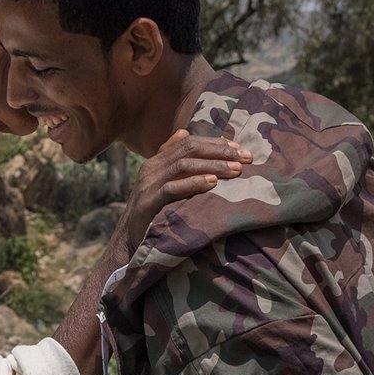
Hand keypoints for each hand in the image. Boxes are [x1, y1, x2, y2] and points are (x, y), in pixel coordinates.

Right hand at [119, 131, 249, 245]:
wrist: (128, 242)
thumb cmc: (153, 214)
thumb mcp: (163, 184)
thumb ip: (174, 161)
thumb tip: (184, 132)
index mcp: (157, 161)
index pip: (189, 142)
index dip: (215, 143)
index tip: (240, 149)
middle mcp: (152, 168)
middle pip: (188, 150)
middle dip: (219, 152)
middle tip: (245, 158)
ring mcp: (148, 185)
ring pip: (183, 165)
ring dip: (212, 166)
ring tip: (235, 170)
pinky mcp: (148, 203)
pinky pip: (172, 188)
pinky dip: (193, 183)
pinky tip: (212, 183)